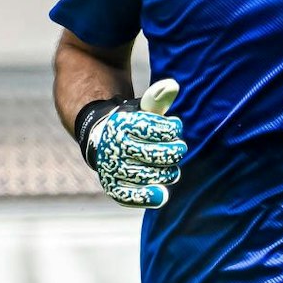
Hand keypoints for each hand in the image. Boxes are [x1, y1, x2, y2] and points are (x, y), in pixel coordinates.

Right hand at [75, 79, 186, 207]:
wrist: (103, 141)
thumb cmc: (131, 124)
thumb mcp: (142, 108)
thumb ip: (157, 97)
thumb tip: (173, 85)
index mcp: (121, 124)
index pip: (154, 128)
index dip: (171, 128)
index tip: (175, 126)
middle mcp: (114, 146)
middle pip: (156, 155)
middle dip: (174, 151)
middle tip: (179, 147)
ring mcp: (112, 168)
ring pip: (151, 175)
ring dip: (169, 172)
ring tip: (171, 166)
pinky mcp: (112, 186)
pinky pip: (130, 196)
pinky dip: (147, 197)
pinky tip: (162, 195)